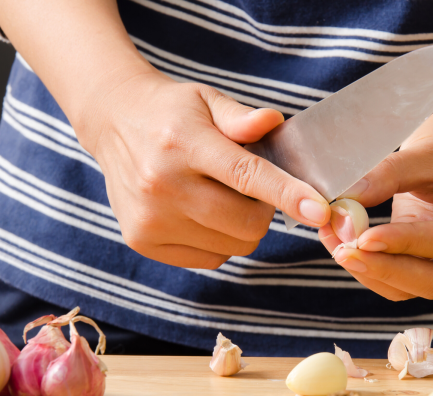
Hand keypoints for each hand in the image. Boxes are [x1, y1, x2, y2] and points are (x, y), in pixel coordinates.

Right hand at [80, 73, 330, 268]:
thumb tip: (273, 122)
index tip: (319, 209)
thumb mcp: (206, 100)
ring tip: (220, 197)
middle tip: (250, 189)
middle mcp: (162, 185)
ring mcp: (149, 218)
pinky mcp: (142, 241)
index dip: (287, 194)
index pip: (245, 176)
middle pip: (245, 223)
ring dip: (241, 227)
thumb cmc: (170, 113)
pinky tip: (201, 213)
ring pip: (232, 246)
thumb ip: (241, 117)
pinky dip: (219, 242)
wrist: (113, 123)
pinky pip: (209, 258)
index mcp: (183, 143)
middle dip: (263, 210)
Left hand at [319, 90, 432, 300]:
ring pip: (416, 288)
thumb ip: (386, 177)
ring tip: (337, 245)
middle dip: (386, 269)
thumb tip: (344, 202)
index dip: (404, 244)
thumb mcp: (424, 152)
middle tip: (343, 251)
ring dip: (373, 271)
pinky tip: (346, 247)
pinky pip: (405, 282)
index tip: (363, 237)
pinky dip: (374, 268)